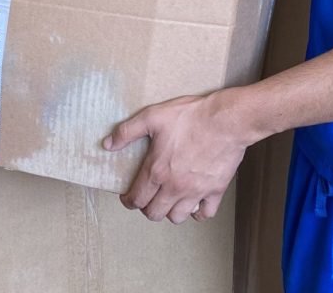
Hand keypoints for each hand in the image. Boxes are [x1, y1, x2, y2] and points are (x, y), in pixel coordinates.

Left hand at [103, 91, 246, 223]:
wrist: (225, 120)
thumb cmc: (189, 117)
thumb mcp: (152, 117)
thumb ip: (127, 132)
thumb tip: (107, 145)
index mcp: (157, 171)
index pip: (136, 199)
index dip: (128, 200)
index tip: (127, 197)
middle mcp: (174, 187)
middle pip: (154, 213)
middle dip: (146, 208)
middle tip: (147, 198)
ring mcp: (196, 191)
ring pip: (177, 217)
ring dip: (169, 211)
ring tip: (168, 200)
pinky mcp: (215, 191)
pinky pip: (205, 214)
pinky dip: (198, 212)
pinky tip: (194, 203)